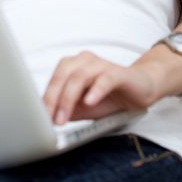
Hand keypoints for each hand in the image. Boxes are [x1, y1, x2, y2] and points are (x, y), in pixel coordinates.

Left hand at [43, 51, 158, 124]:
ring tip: (65, 117)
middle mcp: (85, 61)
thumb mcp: (84, 109)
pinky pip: (105, 79)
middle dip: (55, 99)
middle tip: (52, 120)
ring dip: (69, 98)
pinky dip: (95, 90)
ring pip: (80, 77)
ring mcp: (102, 64)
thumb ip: (68, 110)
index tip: (39, 118)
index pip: (55, 79)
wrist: (142, 89)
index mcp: (73, 65)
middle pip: (64, 75)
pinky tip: (89, 102)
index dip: (46, 98)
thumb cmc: (110, 98)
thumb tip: (48, 120)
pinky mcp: (119, 73)